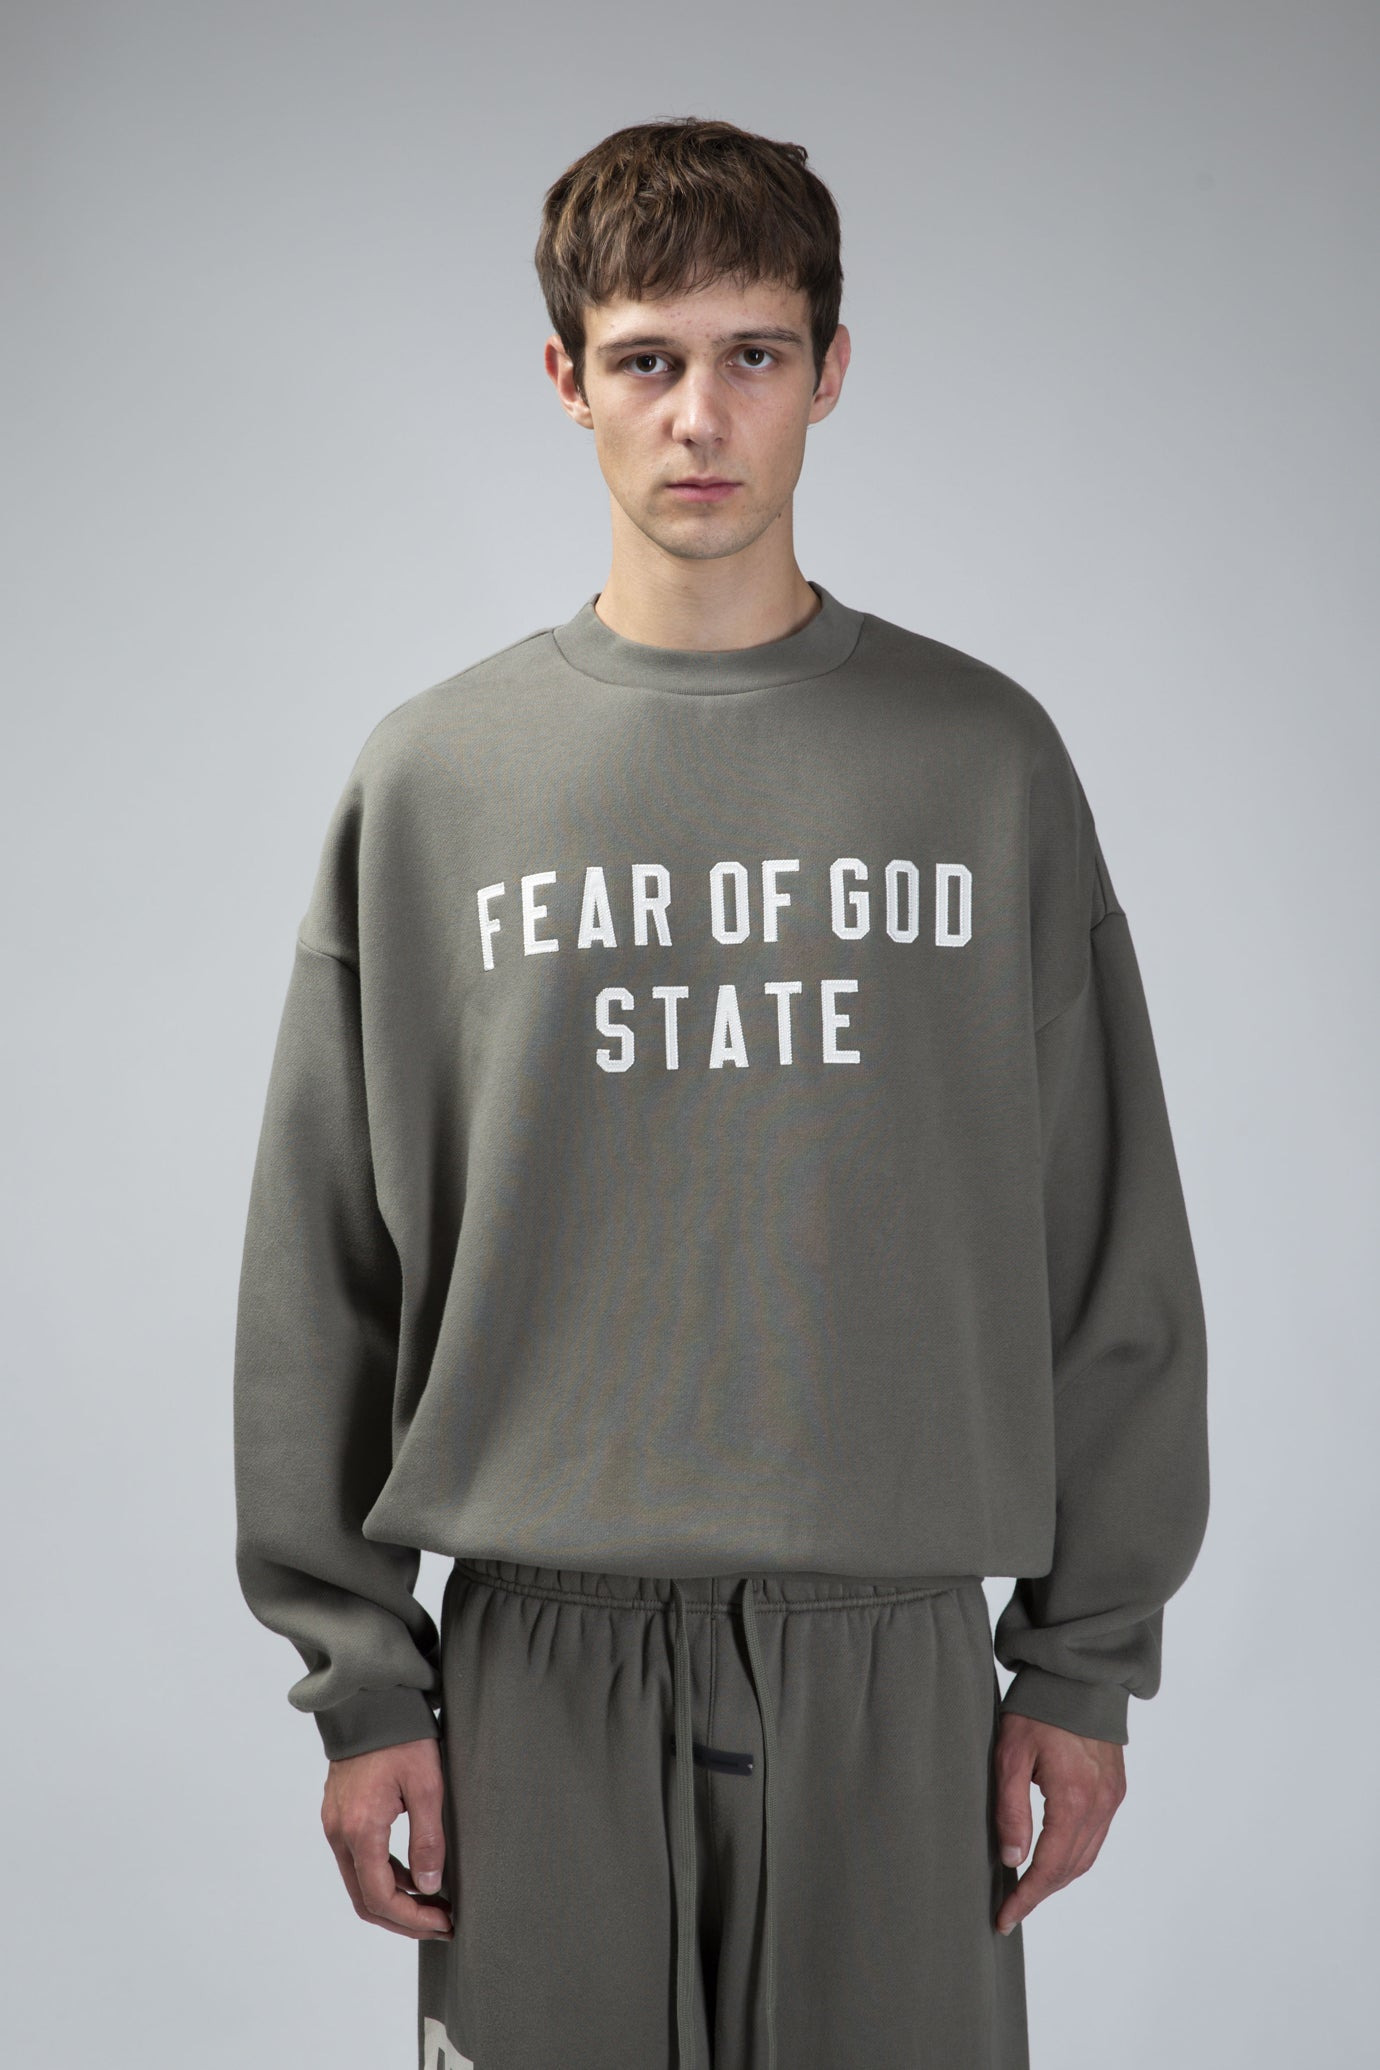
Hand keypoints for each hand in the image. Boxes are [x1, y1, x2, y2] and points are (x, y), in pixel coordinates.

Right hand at [321, 1735, 453, 1941]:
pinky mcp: (338, 1815)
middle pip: (365, 1899)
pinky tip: (414, 1874)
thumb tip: (428, 1888)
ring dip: (394, 1900)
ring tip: (434, 1904)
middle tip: (441, 1924)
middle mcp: (340, 1833)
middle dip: (403, 1919)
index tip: (444, 1923)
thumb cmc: (402, 1737)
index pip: (381, 1898)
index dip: (412, 1919)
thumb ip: (427, 1840)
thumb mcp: (426, 1786)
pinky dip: (384, 1876)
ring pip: (360, 1883)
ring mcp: (335, 1825)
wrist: (372, 1700)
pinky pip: (357, 1861)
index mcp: (361, 1829)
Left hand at [992, 1712, 1125, 1935]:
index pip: (1049, 1866)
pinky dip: (1074, 1856)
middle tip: (1010, 1909)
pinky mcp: (1115, 1789)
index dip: (1026, 1897)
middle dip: (1040, 1893)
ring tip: (1028, 1890)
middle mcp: (1100, 1805)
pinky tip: (1054, 1858)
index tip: (1004, 1918)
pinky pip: (1096, 1837)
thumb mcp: (1010, 1754)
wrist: (1078, 1677)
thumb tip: (1011, 1858)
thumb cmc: (1038, 1709)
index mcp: (1073, 1798)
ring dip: (1058, 1878)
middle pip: (1070, 1868)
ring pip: (1086, 1857)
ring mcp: (1112, 1798)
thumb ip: (1011, 1809)